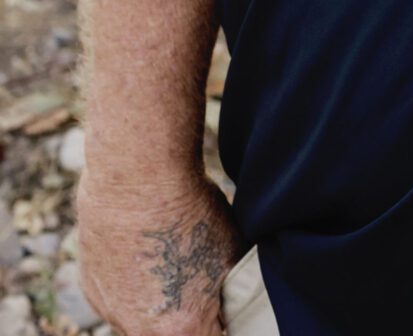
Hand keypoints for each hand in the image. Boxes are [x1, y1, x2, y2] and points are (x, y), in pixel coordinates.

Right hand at [74, 167, 243, 334]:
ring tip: (168, 261)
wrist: (137, 180)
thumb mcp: (231, 253)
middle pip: (173, 335)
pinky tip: (142, 255)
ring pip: (141, 322)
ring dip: (156, 303)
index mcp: (183, 330)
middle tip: (196, 280)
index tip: (223, 303)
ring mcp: (112, 313)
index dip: (220, 320)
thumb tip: (231, 302)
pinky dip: (131, 286)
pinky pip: (117, 301)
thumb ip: (230, 292)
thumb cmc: (190, 212)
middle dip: (187, 316)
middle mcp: (142, 331)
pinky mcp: (92, 292)